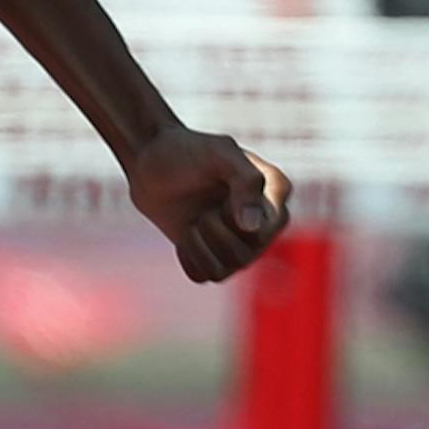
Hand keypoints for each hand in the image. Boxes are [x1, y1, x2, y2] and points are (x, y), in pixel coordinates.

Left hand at [126, 125, 291, 282]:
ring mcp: (240, 242)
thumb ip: (246, 181)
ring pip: (224, 271)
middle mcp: (265, 223)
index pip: (265, 231)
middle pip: (244, 257)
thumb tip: (253, 228)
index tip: (221, 195)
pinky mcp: (214, 255)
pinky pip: (205, 276)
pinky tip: (185, 235)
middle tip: (203, 209)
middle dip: (213, 232)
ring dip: (198, 245)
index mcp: (276, 194)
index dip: (234, 219)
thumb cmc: (189, 152)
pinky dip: (189, 257)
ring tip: (194, 221)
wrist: (152, 163)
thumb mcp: (219, 153)